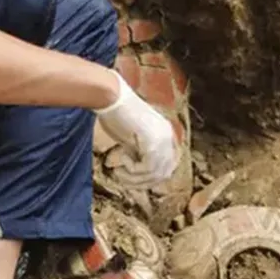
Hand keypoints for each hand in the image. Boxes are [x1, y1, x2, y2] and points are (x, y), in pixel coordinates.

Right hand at [95, 70, 178, 186]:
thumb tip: (139, 174)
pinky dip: (132, 169)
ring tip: (119, 171)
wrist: (111, 96)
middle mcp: (168, 137)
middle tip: (121, 177)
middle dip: (141, 182)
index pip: (166, 166)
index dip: (148, 178)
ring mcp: (163, 139)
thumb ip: (139, 153)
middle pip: (163, 173)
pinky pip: (147, 168)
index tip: (129, 177)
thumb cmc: (115, 113)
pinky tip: (121, 158)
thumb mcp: (130, 138)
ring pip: (156, 174)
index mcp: (165, 134)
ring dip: (134, 178)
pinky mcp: (154, 141)